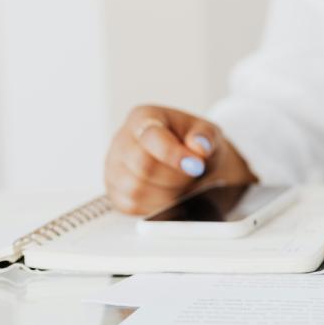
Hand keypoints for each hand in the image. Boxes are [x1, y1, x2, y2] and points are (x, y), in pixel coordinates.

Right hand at [104, 105, 256, 214]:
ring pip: (136, 190)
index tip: (196, 165)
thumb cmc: (196, 144)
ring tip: (184, 185)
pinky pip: (133, 205)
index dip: (174, 154)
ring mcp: (114, 167)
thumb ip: (206, 136)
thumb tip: (200, 147)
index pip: (151, 137)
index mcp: (144, 118)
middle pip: (143, 166)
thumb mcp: (208, 132)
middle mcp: (122, 140)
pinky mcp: (115, 192)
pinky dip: (158, 206)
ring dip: (168, 194)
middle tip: (193, 176)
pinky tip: (171, 195)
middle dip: (175, 177)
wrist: (192, 163)